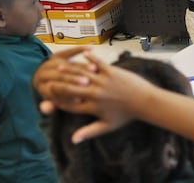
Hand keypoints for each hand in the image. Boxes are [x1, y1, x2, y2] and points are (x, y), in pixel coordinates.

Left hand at [33, 47, 93, 111]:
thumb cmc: (52, 94)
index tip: (80, 99)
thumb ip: (49, 107)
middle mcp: (42, 73)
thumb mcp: (50, 102)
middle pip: (59, 76)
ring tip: (93, 69)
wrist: (46, 78)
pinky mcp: (56, 56)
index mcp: (39, 85)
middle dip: (74, 79)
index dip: (66, 96)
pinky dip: (78, 49)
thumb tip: (48, 109)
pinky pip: (68, 51)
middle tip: (87, 82)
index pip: (52, 91)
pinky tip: (90, 50)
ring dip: (80, 65)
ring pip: (65, 64)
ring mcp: (48, 63)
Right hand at [42, 53, 156, 143]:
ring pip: (82, 74)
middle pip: (71, 89)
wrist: (145, 102)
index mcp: (92, 108)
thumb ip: (89, 132)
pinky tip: (83, 54)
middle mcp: (95, 94)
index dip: (56, 101)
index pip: (69, 105)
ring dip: (70, 70)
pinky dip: (90, 58)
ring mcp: (103, 82)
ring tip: (59, 66)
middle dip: (58, 85)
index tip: (48, 97)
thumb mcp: (107, 126)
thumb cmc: (126, 115)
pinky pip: (98, 63)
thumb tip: (73, 140)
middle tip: (48, 80)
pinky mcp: (112, 72)